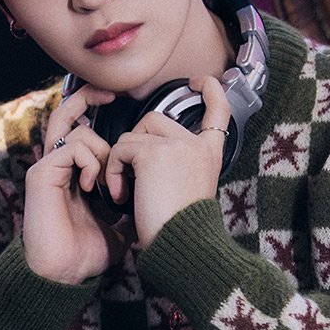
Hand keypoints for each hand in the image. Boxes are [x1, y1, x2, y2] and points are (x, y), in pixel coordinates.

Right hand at [24, 85, 124, 283]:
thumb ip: (129, 208)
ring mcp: (47, 169)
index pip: (81, 131)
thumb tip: (151, 200)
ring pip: (74, 132)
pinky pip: (70, 148)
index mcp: (72, 174)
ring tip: (107, 179)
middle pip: (65, 116)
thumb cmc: (84, 254)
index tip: (118, 104)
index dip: (94, 112)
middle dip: (85, 97)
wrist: (64, 273)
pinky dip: (89, 161)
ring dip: (100, 150)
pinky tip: (92, 185)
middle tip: (110, 94)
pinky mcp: (42, 174)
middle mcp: (58, 166)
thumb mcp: (118, 227)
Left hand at [106, 76, 231, 247]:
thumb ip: (173, 167)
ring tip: (126, 191)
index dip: (209, 89)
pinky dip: (112, 172)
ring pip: (133, 133)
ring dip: (120, 161)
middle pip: (154, 120)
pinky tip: (121, 195)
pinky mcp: (155, 152)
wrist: (181, 247)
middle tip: (131, 180)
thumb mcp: (184, 193)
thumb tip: (141, 155)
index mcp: (209, 154)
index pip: (218, 109)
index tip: (197, 82)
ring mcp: (178, 145)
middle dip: (135, 145)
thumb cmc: (178, 231)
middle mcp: (198, 145)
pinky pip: (120, 149)